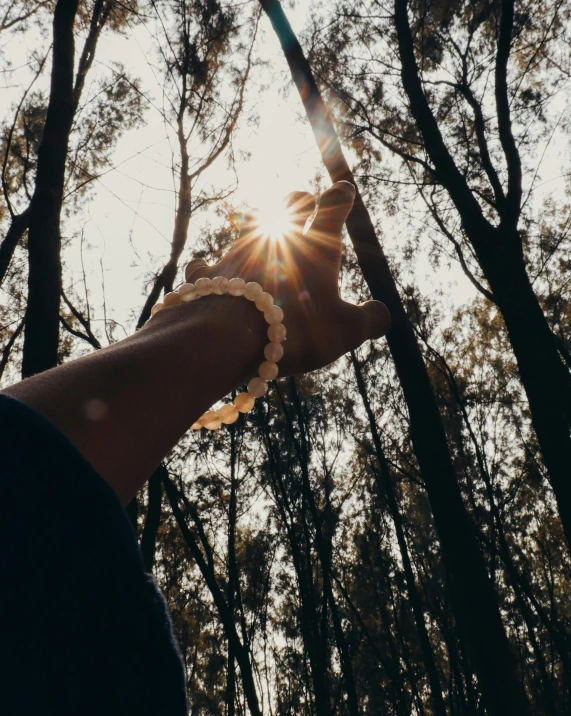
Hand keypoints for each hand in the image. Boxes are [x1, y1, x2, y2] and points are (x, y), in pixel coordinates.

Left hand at [184, 181, 389, 375]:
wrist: (228, 336)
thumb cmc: (294, 329)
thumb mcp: (345, 331)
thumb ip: (369, 321)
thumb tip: (383, 314)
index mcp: (315, 250)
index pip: (332, 210)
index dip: (339, 198)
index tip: (343, 188)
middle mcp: (276, 241)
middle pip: (289, 205)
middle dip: (299, 200)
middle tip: (304, 199)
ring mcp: (238, 253)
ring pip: (250, 225)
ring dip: (259, 226)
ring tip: (261, 229)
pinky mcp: (209, 275)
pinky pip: (208, 264)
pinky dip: (211, 266)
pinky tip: (207, 267)